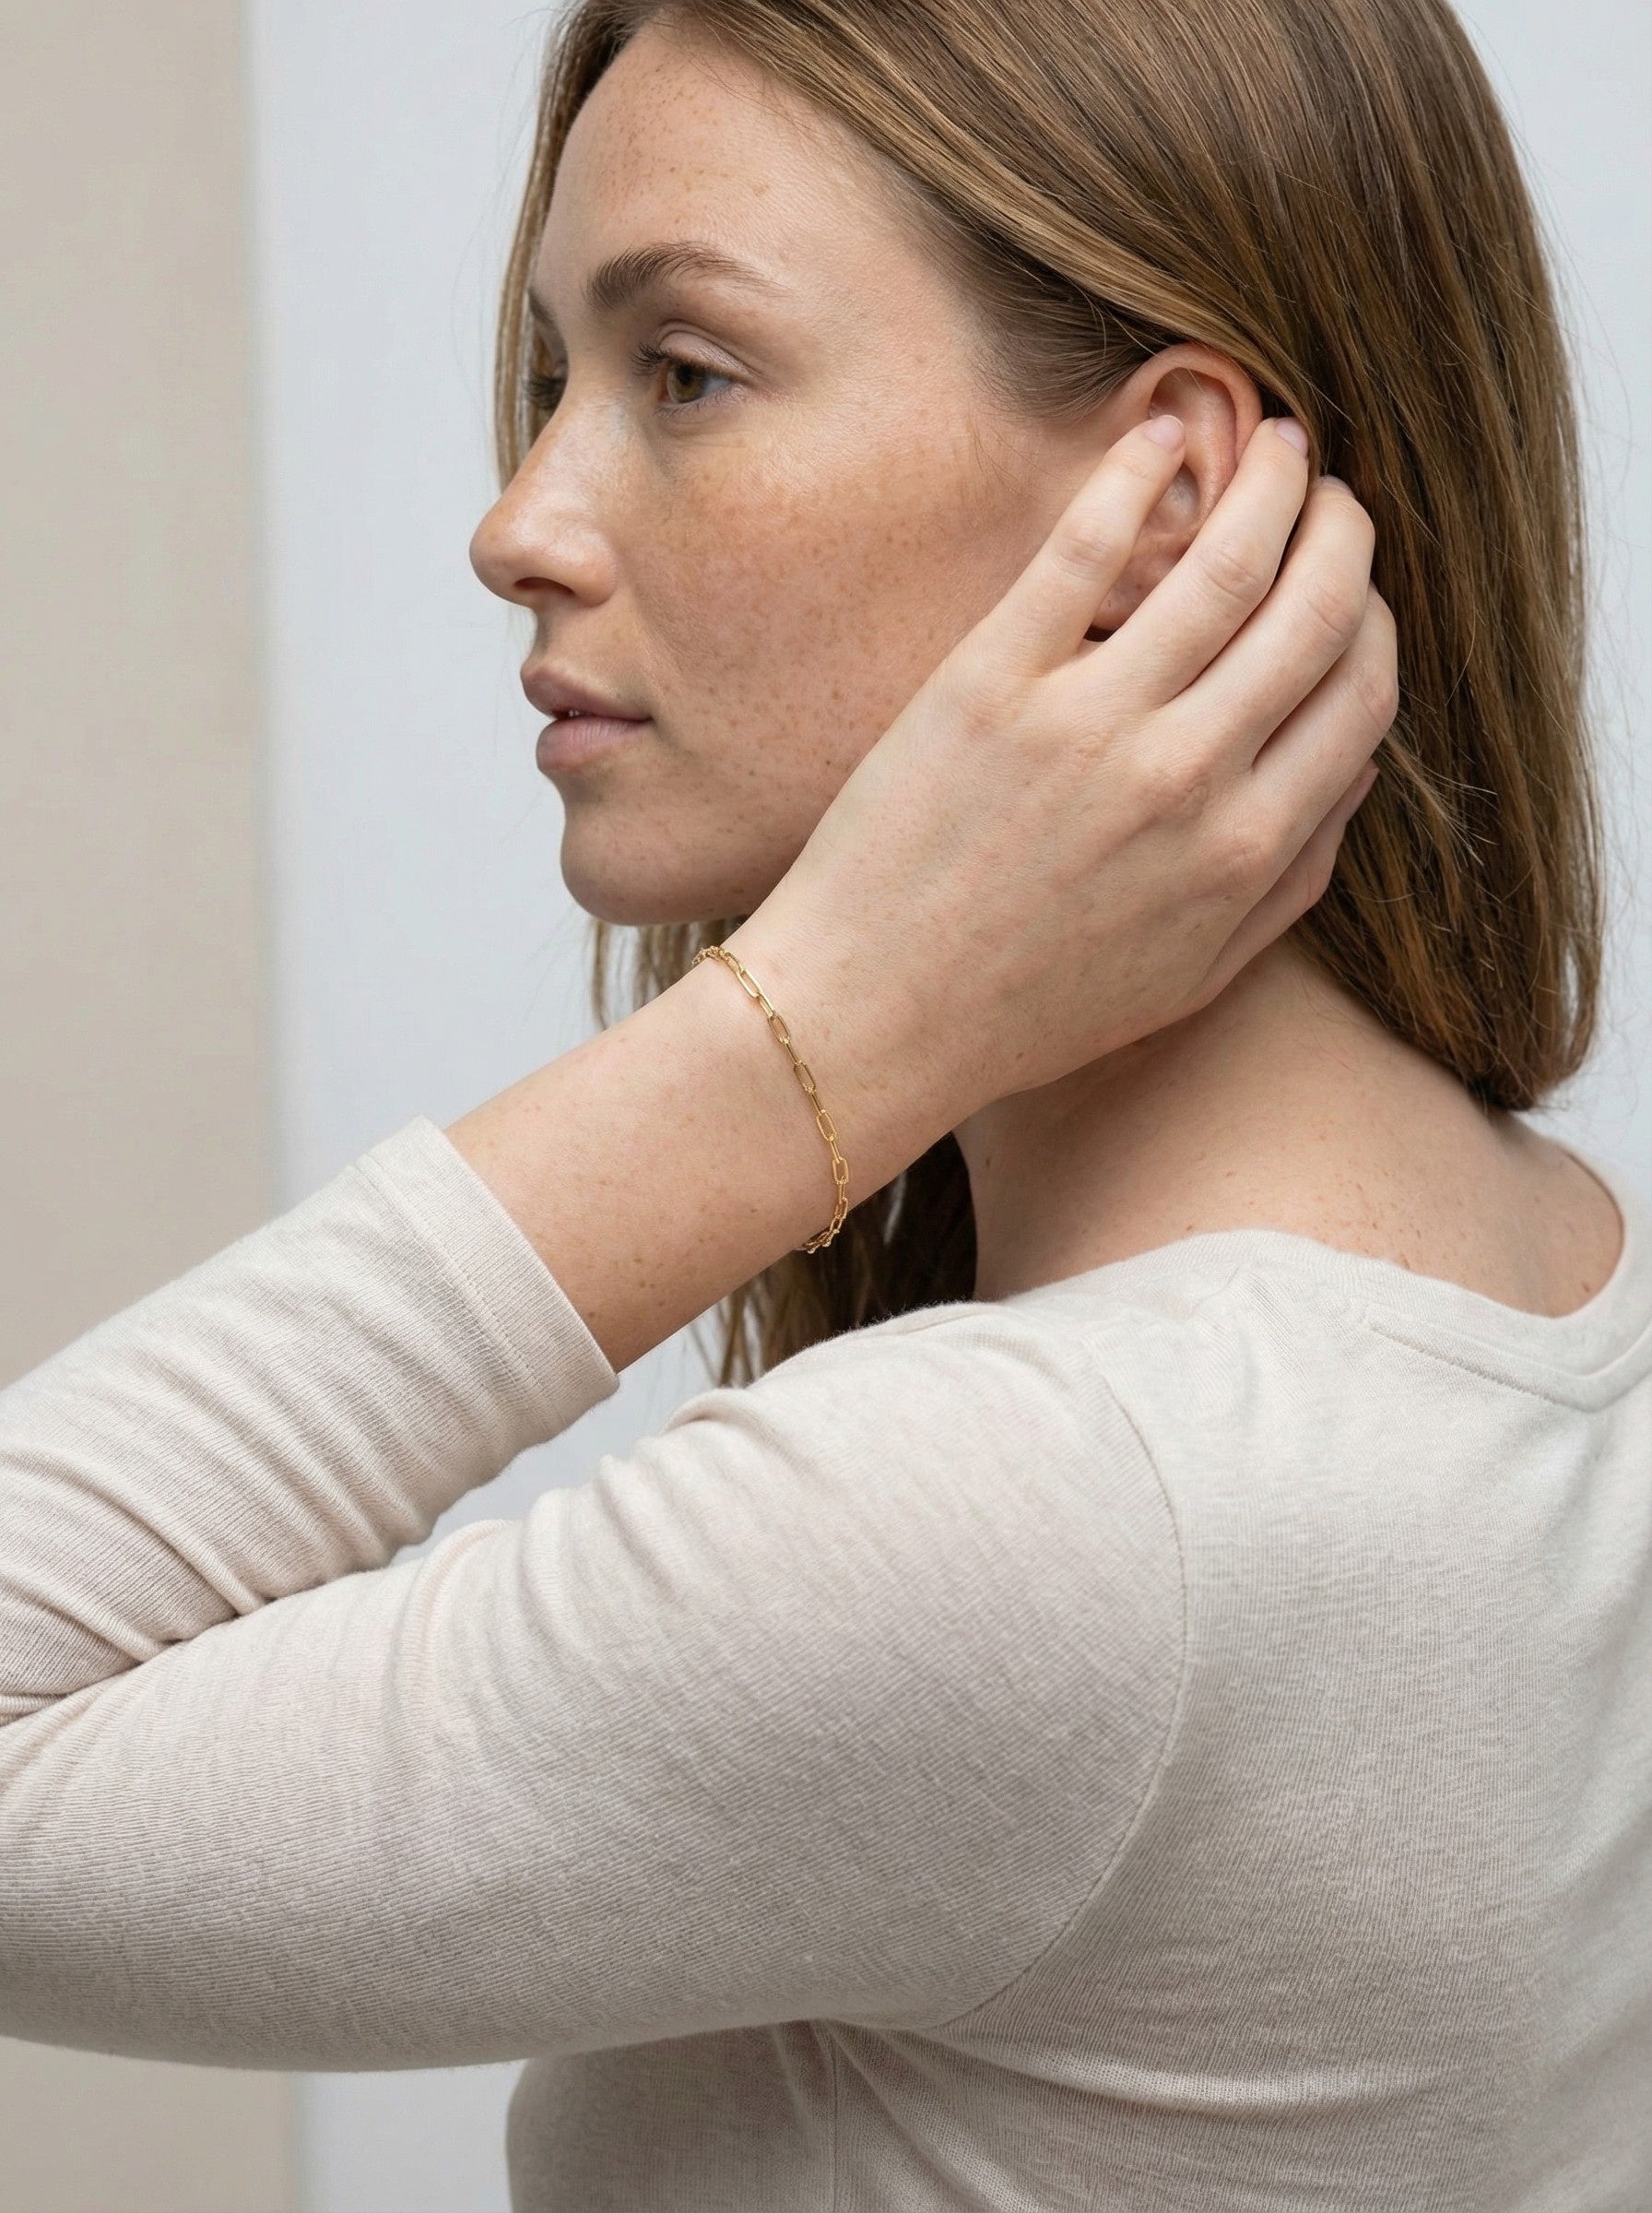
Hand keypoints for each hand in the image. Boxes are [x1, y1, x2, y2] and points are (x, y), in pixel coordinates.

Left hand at [733, 414, 1395, 1144]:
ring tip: (1275, 445)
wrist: (872, 1018)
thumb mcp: (1188, 974)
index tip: (1355, 587)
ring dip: (1270, 482)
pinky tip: (1158, 433)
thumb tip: (1358, 772)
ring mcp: (1088, 722)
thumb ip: (1289, 880)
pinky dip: (1137, 473)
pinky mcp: (991, 681)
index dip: (1375, 621)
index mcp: (1243, 849)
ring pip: (1225, 559)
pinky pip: (1087, 546)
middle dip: (1345, 532)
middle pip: (1315, 610)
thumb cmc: (1026, 1009)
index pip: (1360, 693)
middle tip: (1334, 492)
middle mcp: (1186, 777)